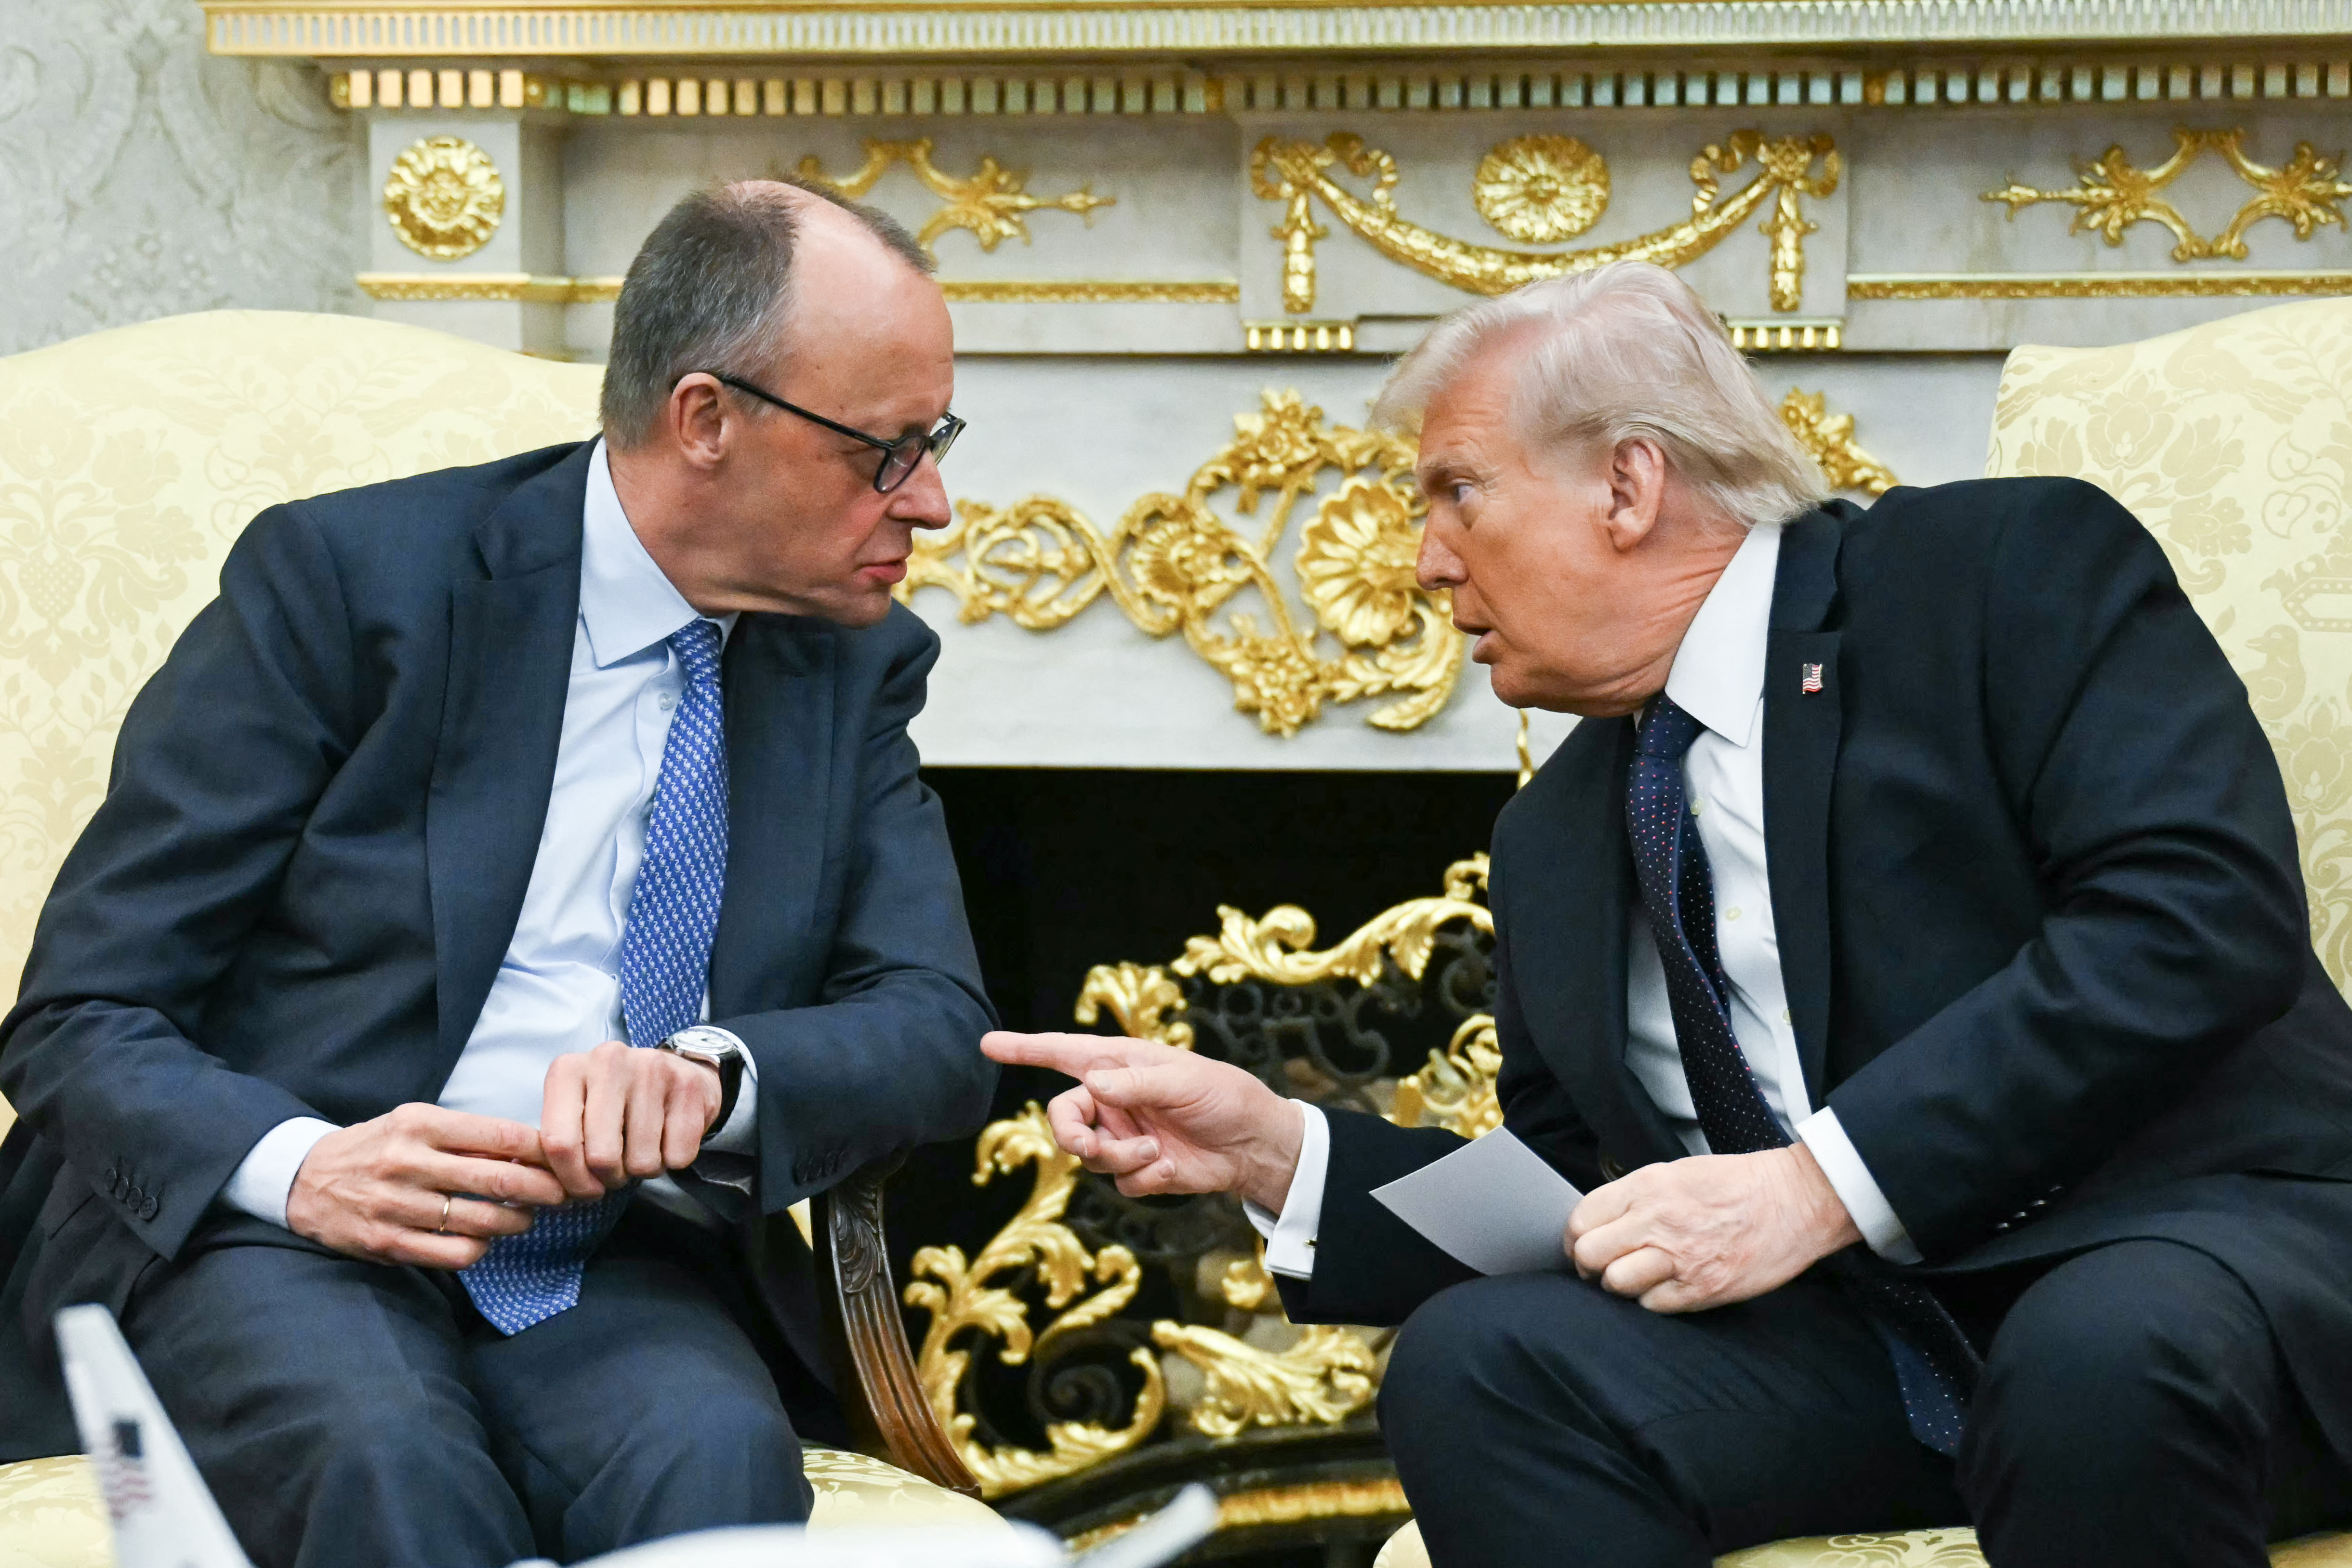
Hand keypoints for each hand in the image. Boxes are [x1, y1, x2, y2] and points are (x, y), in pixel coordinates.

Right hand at [285, 1104, 568, 1268]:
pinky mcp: (387, 1243)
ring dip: (517, 1222)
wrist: (305, 1181)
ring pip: (481, 1221)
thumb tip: (531, 1148)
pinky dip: (480, 1249)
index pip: (500, 1134)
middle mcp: (408, 1162)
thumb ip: (467, 1135)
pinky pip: (453, 1254)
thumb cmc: (377, 1147)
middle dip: (543, 1190)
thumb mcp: (416, 1124)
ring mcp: (396, 1205)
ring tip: (526, 1218)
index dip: (543, 1151)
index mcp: (420, 1124)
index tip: (565, 1160)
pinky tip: (485, 1240)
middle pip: (498, 1179)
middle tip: (563, 1195)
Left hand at [539, 1040, 723, 1200]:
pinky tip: (667, 1137)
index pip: (558, 1143)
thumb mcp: (576, 1111)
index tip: (585, 1189)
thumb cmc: (616, 1102)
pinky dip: (673, 1160)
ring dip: (642, 1170)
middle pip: (601, 1157)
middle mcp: (608, 1061)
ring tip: (642, 1148)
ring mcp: (651, 1069)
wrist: (677, 1070)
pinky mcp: (688, 1085)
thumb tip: (547, 1188)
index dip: (572, 1180)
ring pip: (642, 1161)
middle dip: (610, 1178)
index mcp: (568, 1069)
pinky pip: (678, 1156)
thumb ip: (557, 1144)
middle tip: (616, 1170)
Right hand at [981, 1031, 1303, 1208]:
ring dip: (1118, 1157)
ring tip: (1156, 1152)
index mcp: (1120, 1065)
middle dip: (1070, 1135)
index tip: (988, 1044)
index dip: (1025, 1049)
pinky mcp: (1138, 1168)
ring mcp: (1124, 1135)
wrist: (1255, 1145)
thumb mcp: (1184, 1080)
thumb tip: (1092, 1084)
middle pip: (1063, 1118)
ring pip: (1089, 1156)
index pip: (1063, 1054)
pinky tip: (1169, 1169)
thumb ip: (1136, 1084)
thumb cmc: (1225, 1096)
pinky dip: (1142, 1178)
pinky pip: (1119, 1181)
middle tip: (1088, 1146)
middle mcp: (1115, 1099)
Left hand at [1566, 1143, 1860, 1312]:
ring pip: (1615, 1284)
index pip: (1582, 1217)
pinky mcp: (1703, 1288)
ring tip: (1635, 1277)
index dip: (1574, 1236)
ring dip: (1619, 1285)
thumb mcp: (1677, 1172)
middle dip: (1587, 1264)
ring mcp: (1680, 1257)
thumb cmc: (1738, 1184)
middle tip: (1599, 1267)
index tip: (1581, 1244)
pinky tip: (1666, 1287)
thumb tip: (1599, 1222)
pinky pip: (1652, 1306)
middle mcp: (1658, 1220)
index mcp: (1648, 1186)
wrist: (1796, 1200)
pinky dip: (1652, 1301)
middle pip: (1589, 1254)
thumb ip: (1635, 1196)